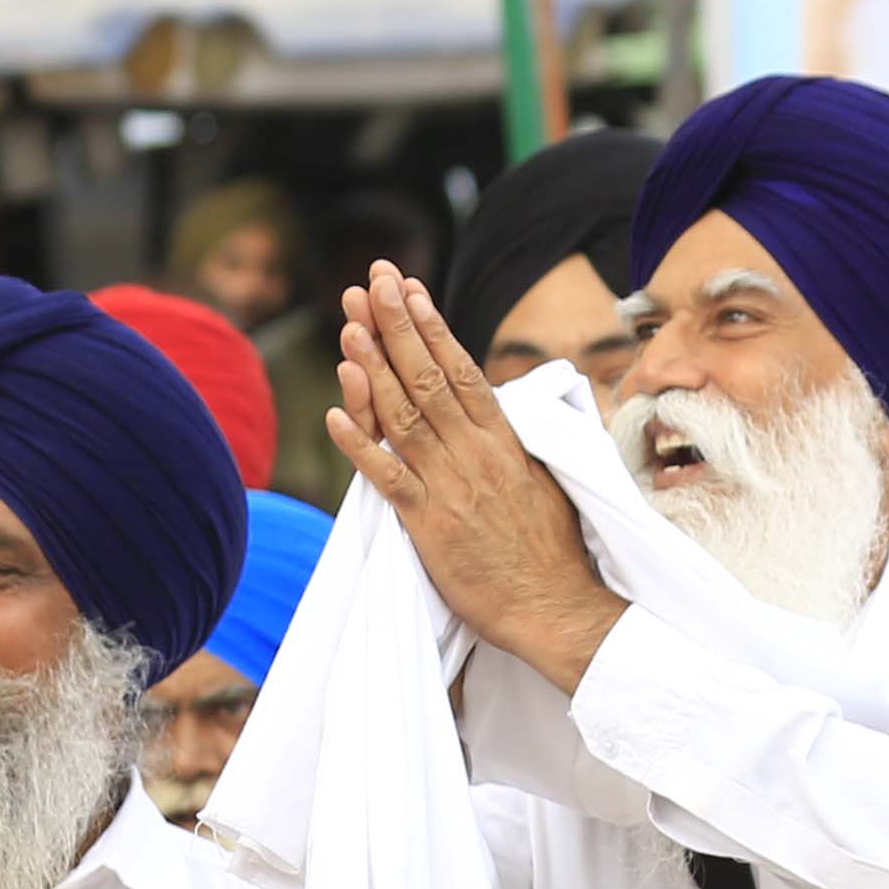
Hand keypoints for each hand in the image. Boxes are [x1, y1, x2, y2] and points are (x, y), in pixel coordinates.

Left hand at [333, 263, 616, 685]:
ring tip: (348, 326)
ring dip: (373, 370)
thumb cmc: (551, 550)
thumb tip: (496, 409)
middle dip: (395, 325)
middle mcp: (476, 453)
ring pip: (405, 416)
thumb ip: (513, 442)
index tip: (407, 288)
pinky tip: (334, 417)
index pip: (462, 368)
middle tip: (369, 281)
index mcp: (504, 440)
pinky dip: (362, 447)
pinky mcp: (430, 526)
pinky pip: (389, 479)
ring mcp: (451, 486)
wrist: (555, 606)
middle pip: (428, 377)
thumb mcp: (543, 479)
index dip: (430, 325)